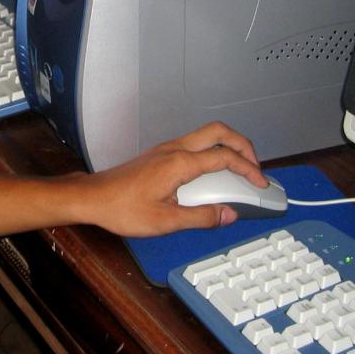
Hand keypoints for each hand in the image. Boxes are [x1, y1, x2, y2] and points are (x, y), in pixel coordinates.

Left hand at [72, 121, 264, 237]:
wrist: (93, 197)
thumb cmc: (122, 208)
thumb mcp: (166, 221)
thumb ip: (202, 217)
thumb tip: (228, 214)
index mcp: (180, 163)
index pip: (226, 158)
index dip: (249, 169)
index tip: (261, 184)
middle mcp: (175, 149)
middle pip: (220, 132)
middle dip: (244, 145)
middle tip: (256, 168)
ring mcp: (167, 149)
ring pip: (206, 135)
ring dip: (228, 147)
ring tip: (239, 171)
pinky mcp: (161, 154)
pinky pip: (194, 145)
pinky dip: (211, 154)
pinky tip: (212, 176)